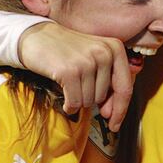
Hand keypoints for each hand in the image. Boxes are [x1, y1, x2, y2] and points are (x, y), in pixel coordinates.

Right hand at [18, 22, 132, 131]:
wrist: (37, 37)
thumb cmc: (67, 51)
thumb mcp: (95, 57)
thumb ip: (108, 81)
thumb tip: (111, 113)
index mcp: (115, 48)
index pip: (125, 87)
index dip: (120, 110)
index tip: (115, 125)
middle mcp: (104, 52)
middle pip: (103, 97)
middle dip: (90, 98)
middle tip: (78, 86)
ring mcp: (87, 61)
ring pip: (89, 101)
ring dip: (78, 100)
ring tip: (69, 84)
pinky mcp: (70, 71)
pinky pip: (75, 102)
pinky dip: (69, 105)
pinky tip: (65, 97)